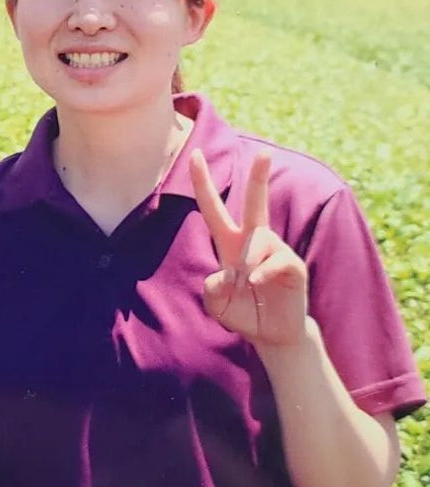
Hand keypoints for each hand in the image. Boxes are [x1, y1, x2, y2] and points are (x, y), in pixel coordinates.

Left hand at [189, 149, 307, 347]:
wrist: (271, 335)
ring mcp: (274, 250)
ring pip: (257, 239)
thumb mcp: (216, 303)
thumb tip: (230, 273)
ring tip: (248, 283)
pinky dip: (262, 271)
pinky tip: (257, 282)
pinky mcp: (291, 265)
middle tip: (264, 152)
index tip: (195, 155)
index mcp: (229, 243)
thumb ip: (212, 288)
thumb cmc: (242, 312)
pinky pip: (275, 259)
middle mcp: (252, 241)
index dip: (202, 182)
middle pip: (255, 202)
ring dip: (248, 261)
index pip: (212, 207)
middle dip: (259, 177)